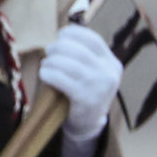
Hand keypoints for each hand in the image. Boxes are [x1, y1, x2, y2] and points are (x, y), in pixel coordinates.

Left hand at [39, 22, 122, 143]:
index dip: (74, 33)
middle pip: (78, 49)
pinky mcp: (86, 99)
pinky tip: (44, 74)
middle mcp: (109, 72)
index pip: (93, 39)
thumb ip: (83, 54)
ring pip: (68, 63)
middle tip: (49, 53)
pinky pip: (62, 79)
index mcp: (112, 62)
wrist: (88, 124)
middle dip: (58, 48)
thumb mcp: (92, 71)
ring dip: (51, 61)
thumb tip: (64, 32)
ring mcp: (99, 86)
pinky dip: (49, 74)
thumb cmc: (84, 92)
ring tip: (46, 65)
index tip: (61, 35)